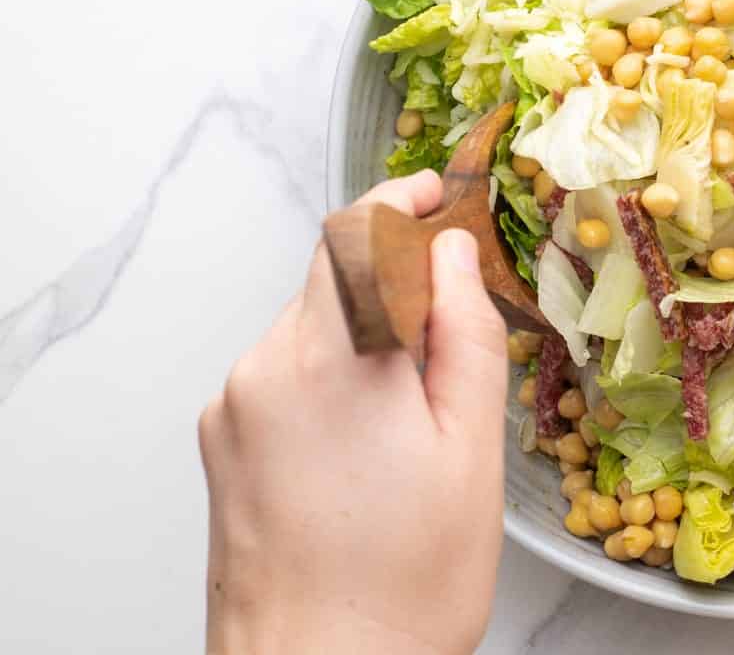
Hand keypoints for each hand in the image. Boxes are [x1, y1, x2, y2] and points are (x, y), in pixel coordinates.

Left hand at [198, 171, 507, 654]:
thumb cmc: (404, 583)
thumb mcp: (469, 448)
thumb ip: (463, 331)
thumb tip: (451, 252)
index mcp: (331, 359)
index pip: (354, 231)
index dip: (399, 198)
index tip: (435, 193)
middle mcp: (263, 371)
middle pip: (331, 278)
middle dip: (395, 280)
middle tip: (456, 322)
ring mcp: (233, 409)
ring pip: (311, 327)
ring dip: (365, 334)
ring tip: (419, 410)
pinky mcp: (221, 444)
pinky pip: (284, 373)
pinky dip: (332, 375)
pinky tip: (373, 439)